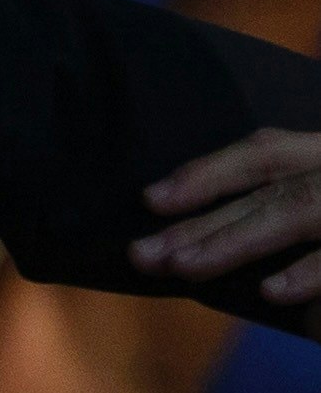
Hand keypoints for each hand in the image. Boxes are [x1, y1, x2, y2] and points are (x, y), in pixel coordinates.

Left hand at [138, 127, 320, 303]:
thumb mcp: (319, 202)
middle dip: (201, 223)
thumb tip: (209, 241)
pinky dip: (307, 273)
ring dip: (234, 241)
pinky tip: (269, 291)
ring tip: (183, 266)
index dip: (208, 173)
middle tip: (142, 254)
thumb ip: (283, 206)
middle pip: (266, 192)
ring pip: (295, 210)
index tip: (151, 199)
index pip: (265, 154)